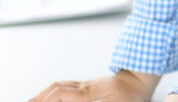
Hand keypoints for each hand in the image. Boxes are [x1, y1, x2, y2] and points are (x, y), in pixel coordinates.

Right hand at [31, 70, 159, 101]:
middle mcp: (85, 86)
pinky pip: (67, 85)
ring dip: (45, 93)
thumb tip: (80, 100)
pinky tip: (51, 97)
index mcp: (89, 93)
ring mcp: (87, 84)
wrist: (141, 79)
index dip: (45, 100)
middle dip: (39, 97)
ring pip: (60, 85)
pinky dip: (54, 91)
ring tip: (35, 101)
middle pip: (56, 88)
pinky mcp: (89, 85)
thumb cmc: (132, 96)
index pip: (60, 94)